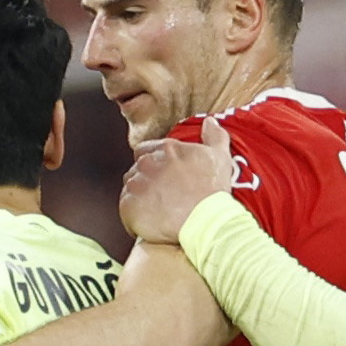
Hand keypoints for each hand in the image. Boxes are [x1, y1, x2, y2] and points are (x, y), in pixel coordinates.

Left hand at [118, 117, 234, 246]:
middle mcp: (147, 163)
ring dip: (139, 198)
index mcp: (166, 149)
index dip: (152, 164)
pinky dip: (134, 217)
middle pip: (135, 170)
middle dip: (145, 182)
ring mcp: (136, 185)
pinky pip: (125, 210)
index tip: (163, 177)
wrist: (205, 223)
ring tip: (156, 211)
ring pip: (129, 189)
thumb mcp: (220, 158)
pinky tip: (150, 223)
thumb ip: (214, 136)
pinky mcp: (128, 207)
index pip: (144, 151)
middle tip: (162, 197)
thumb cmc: (213, 192)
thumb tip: (209, 122)